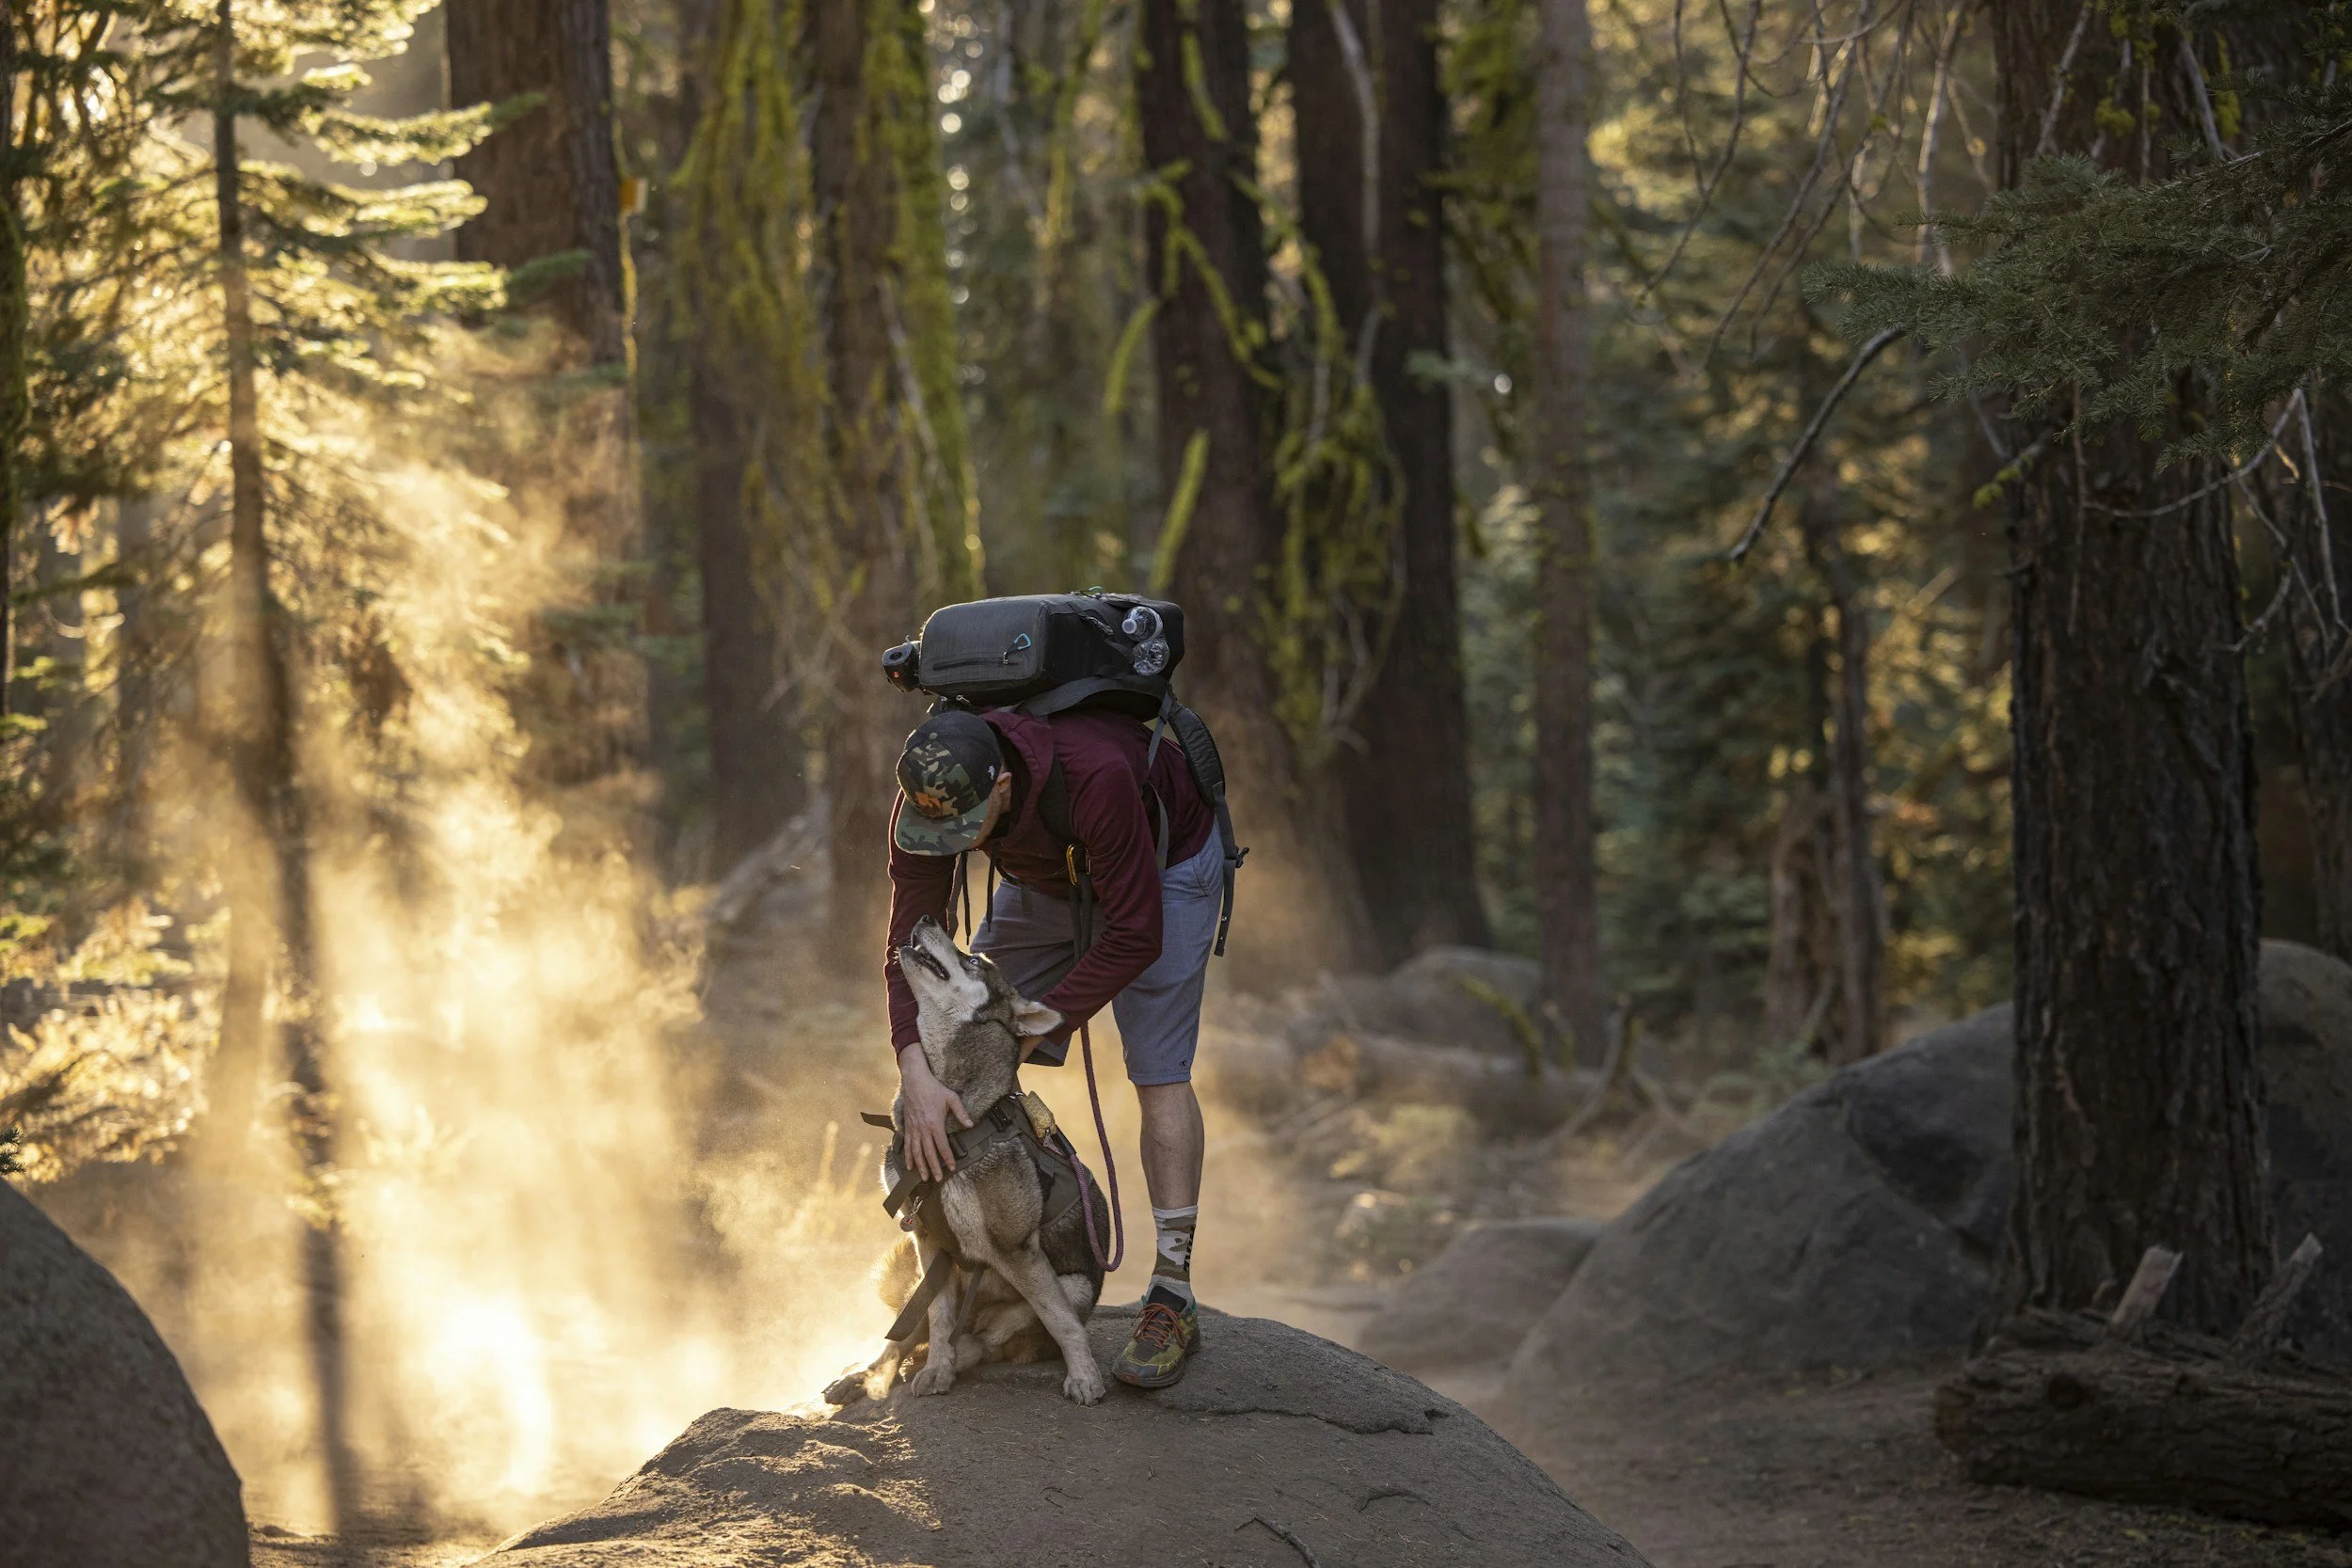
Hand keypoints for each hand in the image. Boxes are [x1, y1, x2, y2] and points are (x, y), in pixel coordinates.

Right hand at [898, 1046, 969, 1182]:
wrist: (914, 1080)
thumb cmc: (934, 1088)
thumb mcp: (951, 1098)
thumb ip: (961, 1112)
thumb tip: (970, 1124)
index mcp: (935, 1124)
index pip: (943, 1146)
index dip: (948, 1158)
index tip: (953, 1167)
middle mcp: (923, 1129)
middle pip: (929, 1153)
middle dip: (934, 1167)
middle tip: (938, 1179)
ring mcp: (914, 1128)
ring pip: (917, 1152)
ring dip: (920, 1166)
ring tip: (924, 1177)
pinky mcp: (908, 1126)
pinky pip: (908, 1144)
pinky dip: (908, 1156)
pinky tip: (909, 1165)